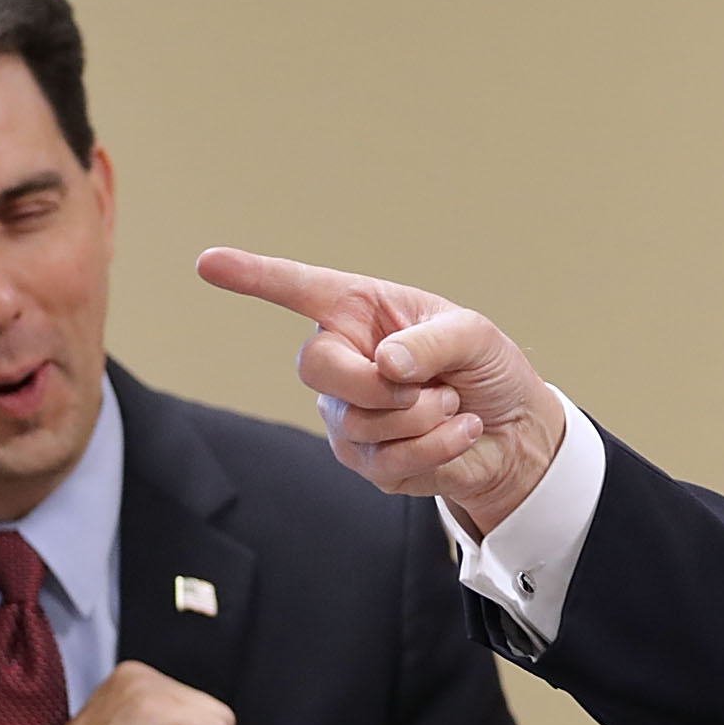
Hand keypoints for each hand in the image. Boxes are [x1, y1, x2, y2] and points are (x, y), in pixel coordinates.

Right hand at [194, 247, 565, 528]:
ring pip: (357, 421)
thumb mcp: (473, 337)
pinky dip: (437, 446)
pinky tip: (460, 432)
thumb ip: (430, 341)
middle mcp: (343, 359)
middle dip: (377, 383)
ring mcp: (348, 414)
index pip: (295, 289)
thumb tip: (385, 363)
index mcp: (359, 310)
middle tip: (428, 386)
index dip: (252, 277)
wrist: (516, 433)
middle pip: (316, 367)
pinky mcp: (368, 461)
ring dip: (423, 417)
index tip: (207, 263)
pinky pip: (388, 459)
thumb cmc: (488, 369)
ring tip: (452, 404)